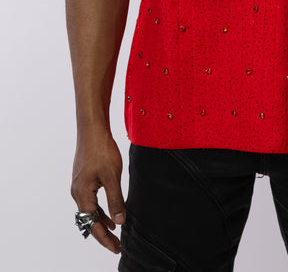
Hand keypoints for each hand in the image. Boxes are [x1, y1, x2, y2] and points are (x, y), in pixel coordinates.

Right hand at [71, 128, 125, 252]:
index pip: (93, 224)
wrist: (92, 129)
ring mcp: (80, 185)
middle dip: (103, 234)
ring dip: (103, 221)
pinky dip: (101, 209)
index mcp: (82, 195)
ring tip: (115, 233)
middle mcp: (78, 192)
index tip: (116, 248)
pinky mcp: (84, 178)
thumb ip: (115, 200)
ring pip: (91, 210)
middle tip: (117, 245)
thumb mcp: (112, 177)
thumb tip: (119, 221)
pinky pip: (92, 200)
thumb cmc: (101, 150)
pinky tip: (111, 212)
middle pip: (90, 220)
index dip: (104, 238)